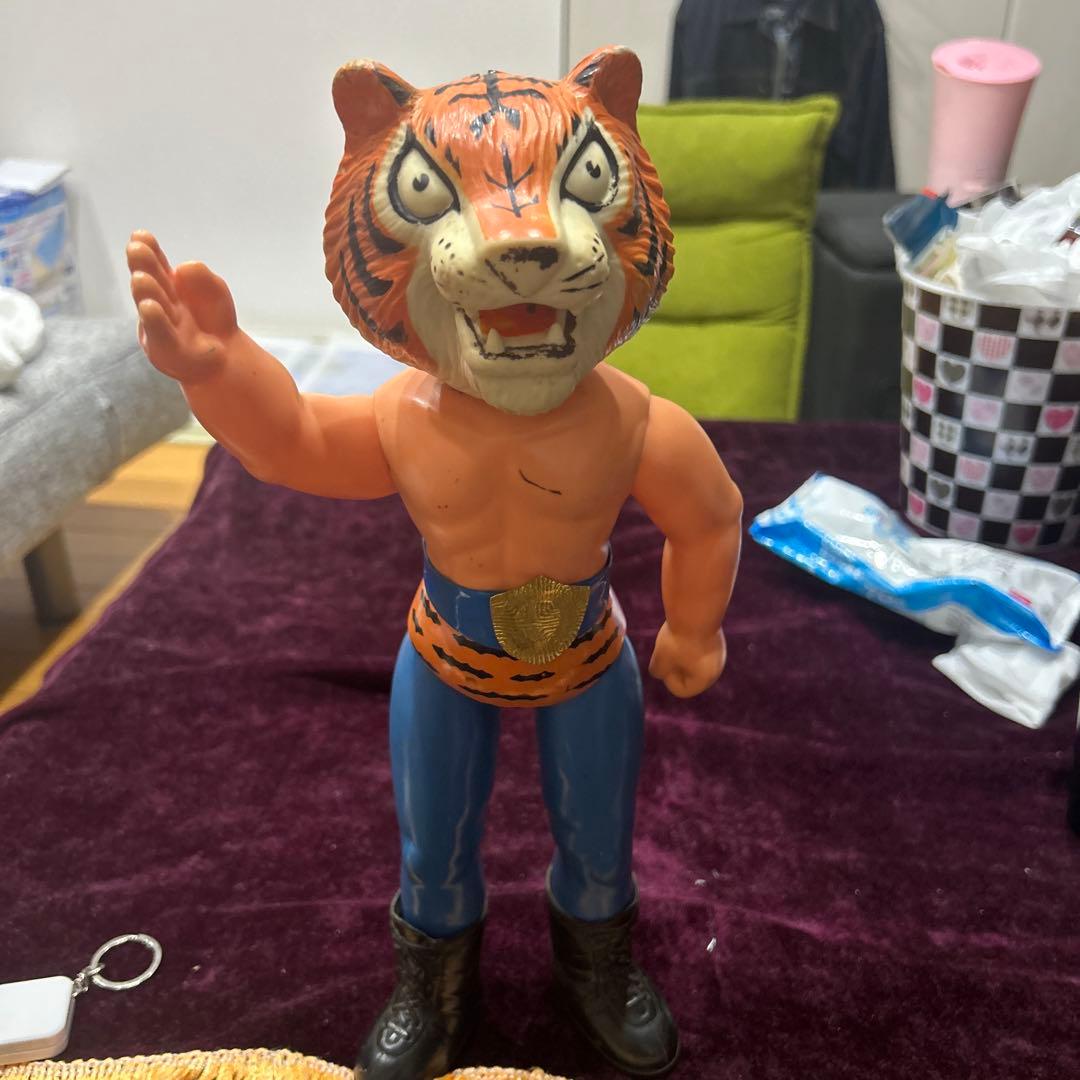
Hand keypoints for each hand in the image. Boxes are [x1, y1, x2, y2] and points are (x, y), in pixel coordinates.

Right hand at [126, 230, 237, 382]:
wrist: (228, 357)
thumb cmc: (215, 319)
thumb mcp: (215, 291)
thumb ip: (202, 278)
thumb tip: (181, 270)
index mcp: (167, 284)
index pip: (155, 263)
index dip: (148, 249)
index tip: (140, 236)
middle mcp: (159, 302)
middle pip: (149, 281)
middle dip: (142, 265)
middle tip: (136, 248)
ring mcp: (160, 326)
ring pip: (151, 306)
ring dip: (146, 291)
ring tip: (142, 278)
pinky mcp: (166, 349)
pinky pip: (160, 334)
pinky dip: (155, 320)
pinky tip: (150, 308)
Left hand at [648, 623, 726, 697]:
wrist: (696, 608)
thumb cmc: (678, 638)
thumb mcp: (661, 658)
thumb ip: (658, 671)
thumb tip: (659, 672)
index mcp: (705, 679)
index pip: (681, 690)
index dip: (668, 677)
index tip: (666, 660)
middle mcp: (716, 669)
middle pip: (688, 676)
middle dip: (675, 664)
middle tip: (670, 648)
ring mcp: (718, 653)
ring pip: (692, 660)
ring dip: (681, 652)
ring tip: (676, 638)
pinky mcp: (716, 639)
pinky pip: (698, 648)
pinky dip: (688, 642)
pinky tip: (684, 629)